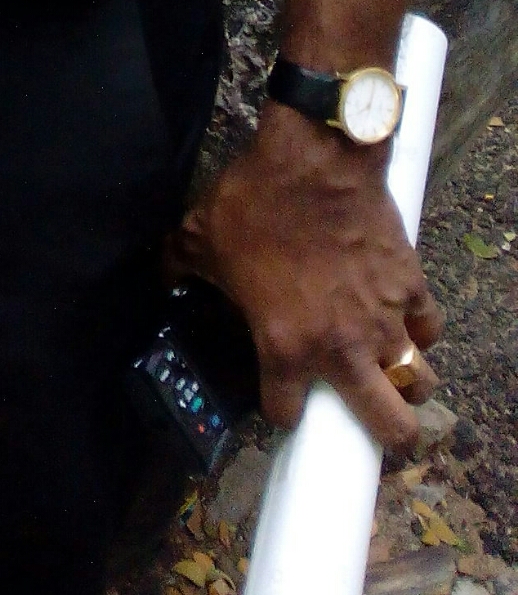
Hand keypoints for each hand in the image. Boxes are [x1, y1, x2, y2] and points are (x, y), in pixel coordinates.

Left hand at [171, 102, 442, 450]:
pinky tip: (405, 320)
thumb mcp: (200, 235)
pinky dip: (421, 329)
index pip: (287, 413)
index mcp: (286, 346)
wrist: (315, 160)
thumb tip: (164, 275)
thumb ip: (180, 265)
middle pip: (390, 427)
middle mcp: (343, 348)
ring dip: (408, 383)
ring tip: (393, 373)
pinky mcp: (412, 288)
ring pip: (419, 384)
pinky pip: (430, 329)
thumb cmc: (255, 201)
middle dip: (385, 434)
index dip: (280, 411)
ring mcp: (384, 321)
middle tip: (372, 419)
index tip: (281, 399)